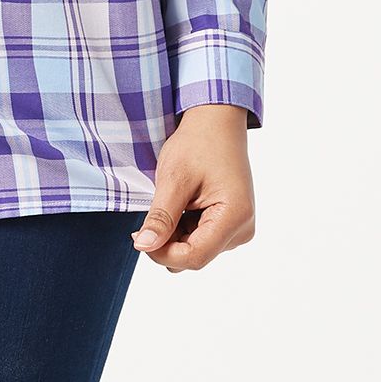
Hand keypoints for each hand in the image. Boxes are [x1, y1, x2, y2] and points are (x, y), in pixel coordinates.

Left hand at [131, 103, 256, 271]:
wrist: (216, 124)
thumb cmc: (197, 144)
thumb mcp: (173, 178)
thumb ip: (161, 217)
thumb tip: (144, 247)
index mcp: (235, 216)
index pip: (194, 257)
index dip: (162, 253)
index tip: (137, 236)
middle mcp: (243, 229)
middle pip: (195, 256)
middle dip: (167, 242)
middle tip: (151, 211)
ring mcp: (240, 228)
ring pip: (196, 250)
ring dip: (175, 234)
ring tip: (173, 200)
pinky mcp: (233, 225)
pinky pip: (202, 240)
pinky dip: (184, 228)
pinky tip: (182, 204)